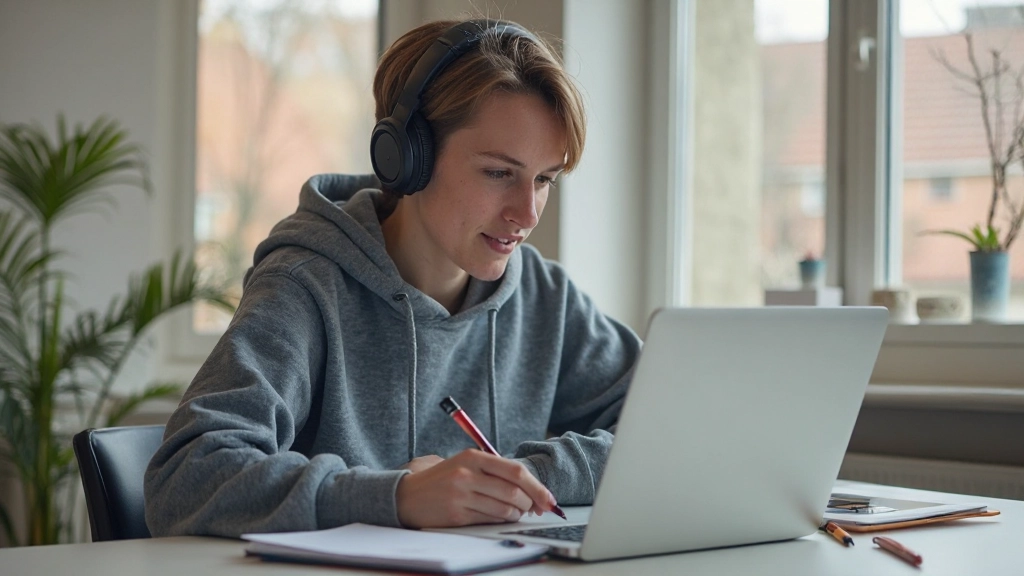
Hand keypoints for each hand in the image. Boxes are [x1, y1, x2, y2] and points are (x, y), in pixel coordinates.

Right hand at [395, 449, 556, 528]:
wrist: (408, 495)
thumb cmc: (444, 479)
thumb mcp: (466, 463)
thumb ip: (495, 471)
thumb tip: (530, 489)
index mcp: (473, 457)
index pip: (516, 471)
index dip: (537, 487)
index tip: (549, 499)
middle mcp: (468, 474)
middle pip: (514, 492)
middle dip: (530, 503)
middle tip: (533, 508)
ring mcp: (461, 495)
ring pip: (505, 509)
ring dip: (517, 514)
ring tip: (514, 512)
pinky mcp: (457, 515)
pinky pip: (490, 520)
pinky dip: (501, 521)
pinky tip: (498, 516)